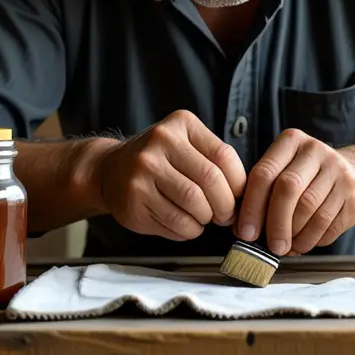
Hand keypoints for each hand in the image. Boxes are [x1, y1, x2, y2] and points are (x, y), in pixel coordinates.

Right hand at [93, 110, 245, 240]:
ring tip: (202, 218)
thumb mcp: (187, 146)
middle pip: (210, 180)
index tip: (238, 198)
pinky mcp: (135, 198)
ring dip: (205, 219)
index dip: (238, 184)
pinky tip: (186, 224)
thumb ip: (215, 163)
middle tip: (225, 216)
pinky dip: (189, 230)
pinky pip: (175, 222)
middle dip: (225, 206)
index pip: (224, 156)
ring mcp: (144, 170)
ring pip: (194, 204)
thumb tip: (245, 198)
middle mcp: (161, 142)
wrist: (110, 170)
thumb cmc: (159, 161)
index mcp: (181, 124)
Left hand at [236, 129, 354, 255]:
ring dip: (294, 235)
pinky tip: (303, 244)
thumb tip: (243, 229)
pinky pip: (328, 223)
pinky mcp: (353, 192)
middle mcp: (316, 150)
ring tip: (286, 247)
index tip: (246, 232)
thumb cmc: (308, 176)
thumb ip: (263, 192)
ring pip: (309, 209)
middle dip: (275, 223)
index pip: (264, 173)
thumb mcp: (285, 170)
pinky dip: (311, 240)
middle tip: (270, 246)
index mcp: (291, 141)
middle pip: (288, 189)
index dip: (252, 206)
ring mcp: (338, 170)